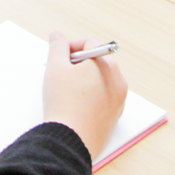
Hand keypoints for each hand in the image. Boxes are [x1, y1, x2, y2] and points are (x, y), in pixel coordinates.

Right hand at [42, 31, 127, 160]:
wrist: (71, 139)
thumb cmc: (64, 101)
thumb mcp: (55, 67)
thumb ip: (57, 46)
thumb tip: (58, 35)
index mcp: (107, 65)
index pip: (89, 43)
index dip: (69, 46)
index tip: (56, 56)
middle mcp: (118, 81)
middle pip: (96, 62)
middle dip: (76, 64)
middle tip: (59, 74)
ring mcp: (118, 100)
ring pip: (99, 81)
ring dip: (83, 80)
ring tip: (65, 91)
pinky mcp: (114, 117)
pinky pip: (102, 99)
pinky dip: (89, 97)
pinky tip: (74, 106)